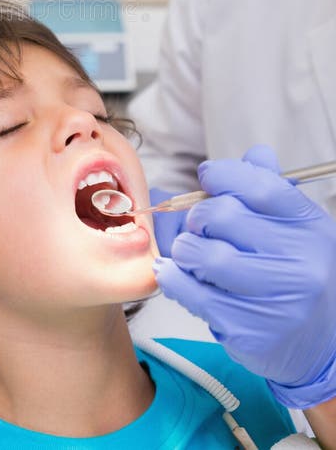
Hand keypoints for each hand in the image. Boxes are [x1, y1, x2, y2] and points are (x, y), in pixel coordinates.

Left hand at [153, 145, 335, 407]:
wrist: (323, 343)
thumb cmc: (300, 273)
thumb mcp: (297, 227)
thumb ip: (271, 189)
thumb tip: (256, 154)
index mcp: (308, 227)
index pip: (259, 186)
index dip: (223, 175)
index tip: (207, 177)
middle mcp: (298, 262)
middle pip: (224, 217)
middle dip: (198, 216)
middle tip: (197, 225)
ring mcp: (276, 300)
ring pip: (206, 257)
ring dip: (185, 249)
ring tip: (189, 251)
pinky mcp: (249, 332)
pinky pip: (195, 296)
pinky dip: (175, 279)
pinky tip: (176, 273)